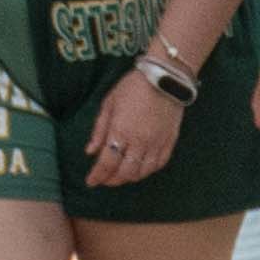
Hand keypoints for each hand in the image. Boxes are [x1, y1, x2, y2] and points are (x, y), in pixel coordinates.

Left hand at [81, 71, 184, 190]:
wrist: (166, 78)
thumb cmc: (132, 87)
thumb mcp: (109, 104)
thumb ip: (99, 130)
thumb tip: (90, 151)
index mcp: (121, 131)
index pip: (107, 162)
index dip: (97, 175)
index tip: (91, 181)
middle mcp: (140, 141)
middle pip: (125, 171)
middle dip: (112, 180)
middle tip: (104, 179)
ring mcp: (157, 142)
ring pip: (143, 171)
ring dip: (129, 177)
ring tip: (121, 175)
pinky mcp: (170, 141)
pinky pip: (159, 163)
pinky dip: (148, 171)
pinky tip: (141, 168)